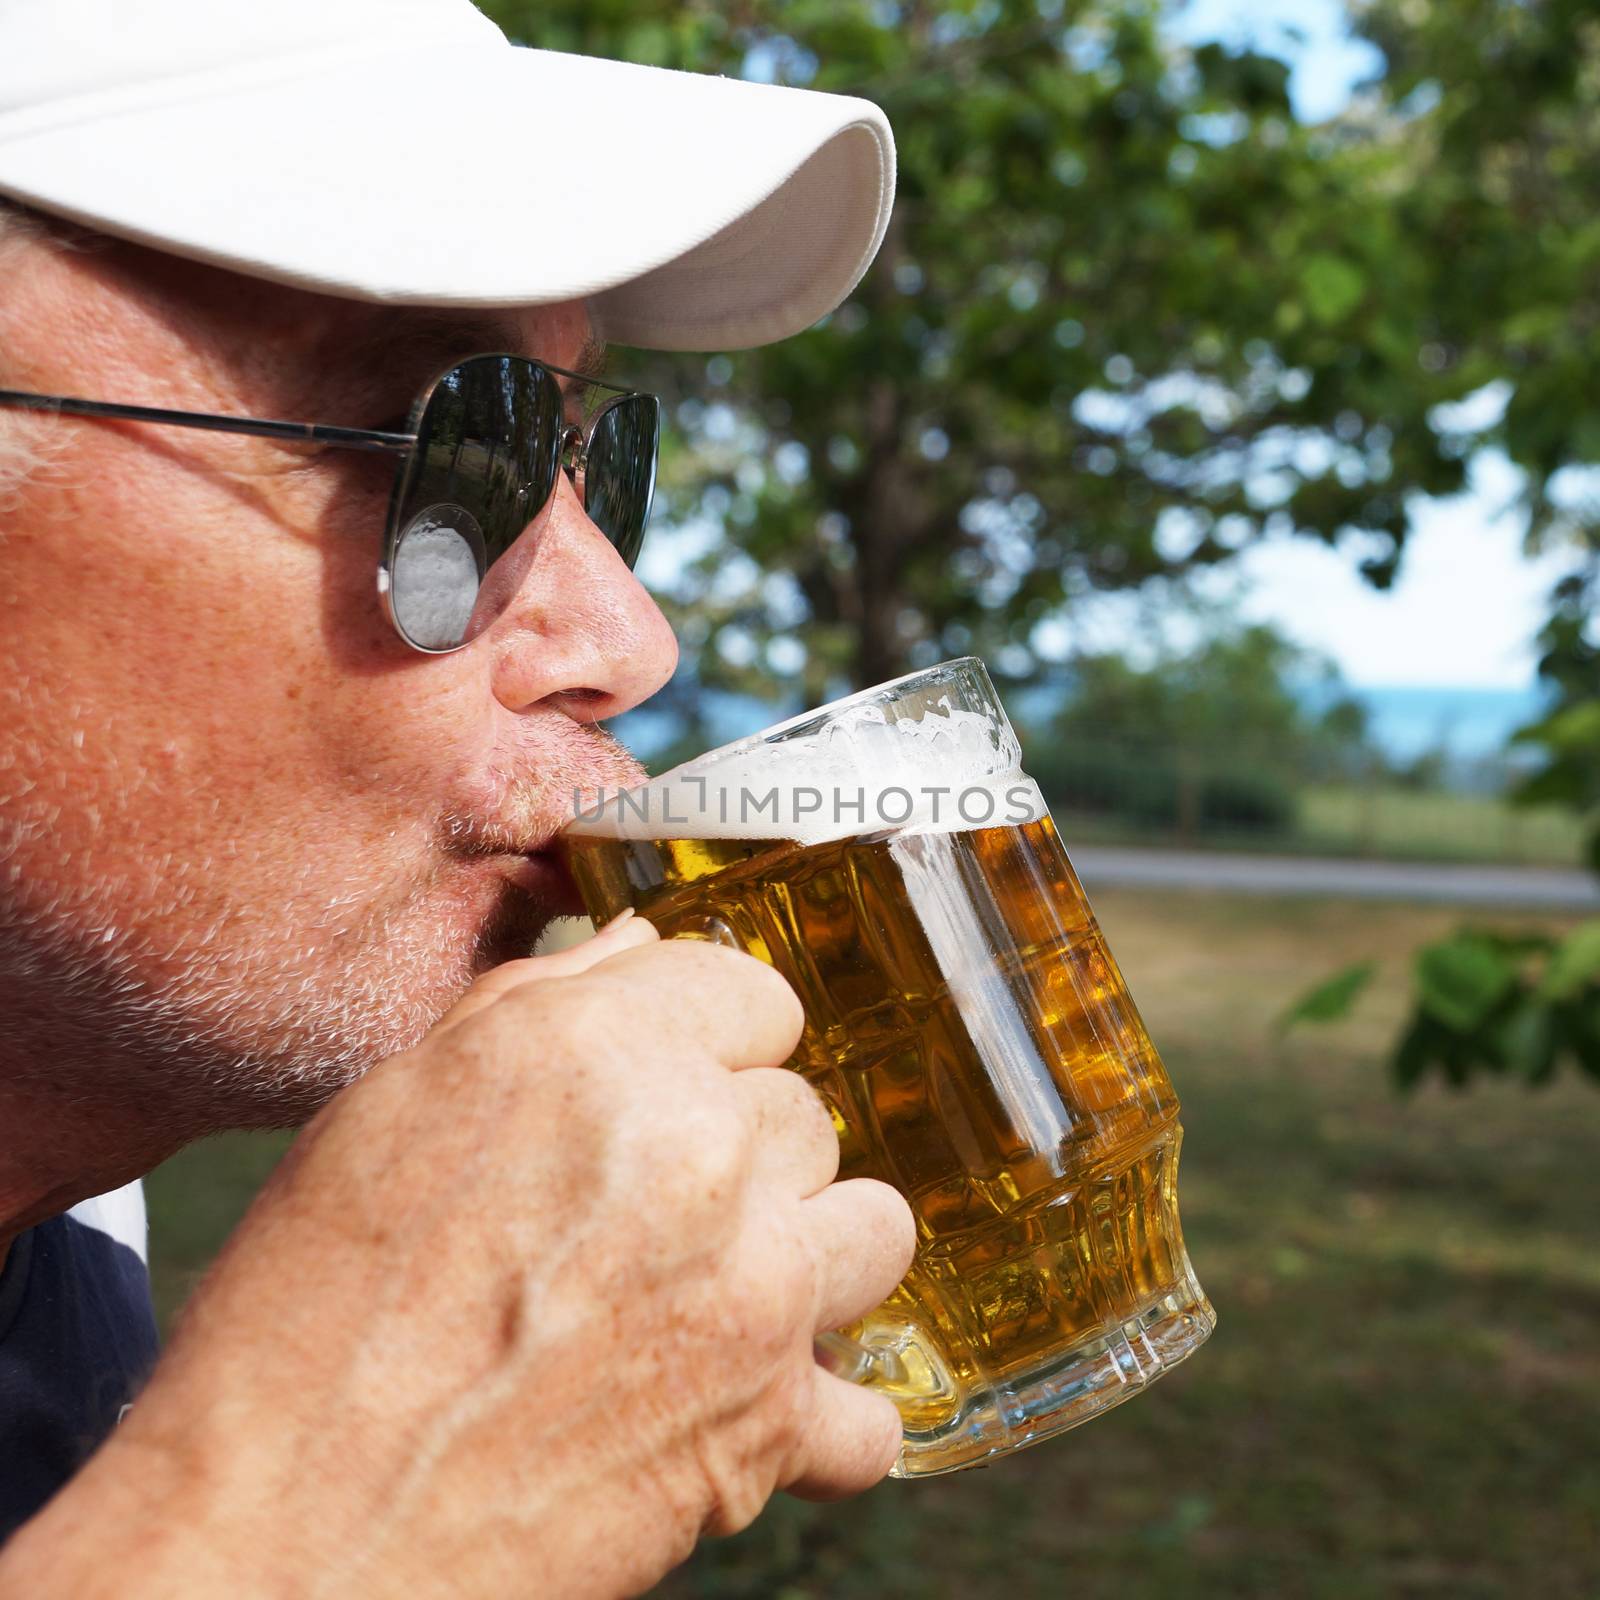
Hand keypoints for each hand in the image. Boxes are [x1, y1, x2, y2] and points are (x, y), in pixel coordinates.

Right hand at [0, 913, 915, 1599]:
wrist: (296, 1535)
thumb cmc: (313, 1317)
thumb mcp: (394, 1107)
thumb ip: (534, 1005)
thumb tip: (635, 954)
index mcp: (607, 1055)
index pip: (753, 993)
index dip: (712, 1035)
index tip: (685, 1075)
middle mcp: (703, 1154)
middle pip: (804, 1111)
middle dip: (744, 1149)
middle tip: (658, 1206)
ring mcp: (755, 1292)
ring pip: (874, 1226)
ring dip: (813, 1252)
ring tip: (731, 1285)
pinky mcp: (771, 1428)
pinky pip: (868, 1410)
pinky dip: (823, 1417)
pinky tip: (757, 1408)